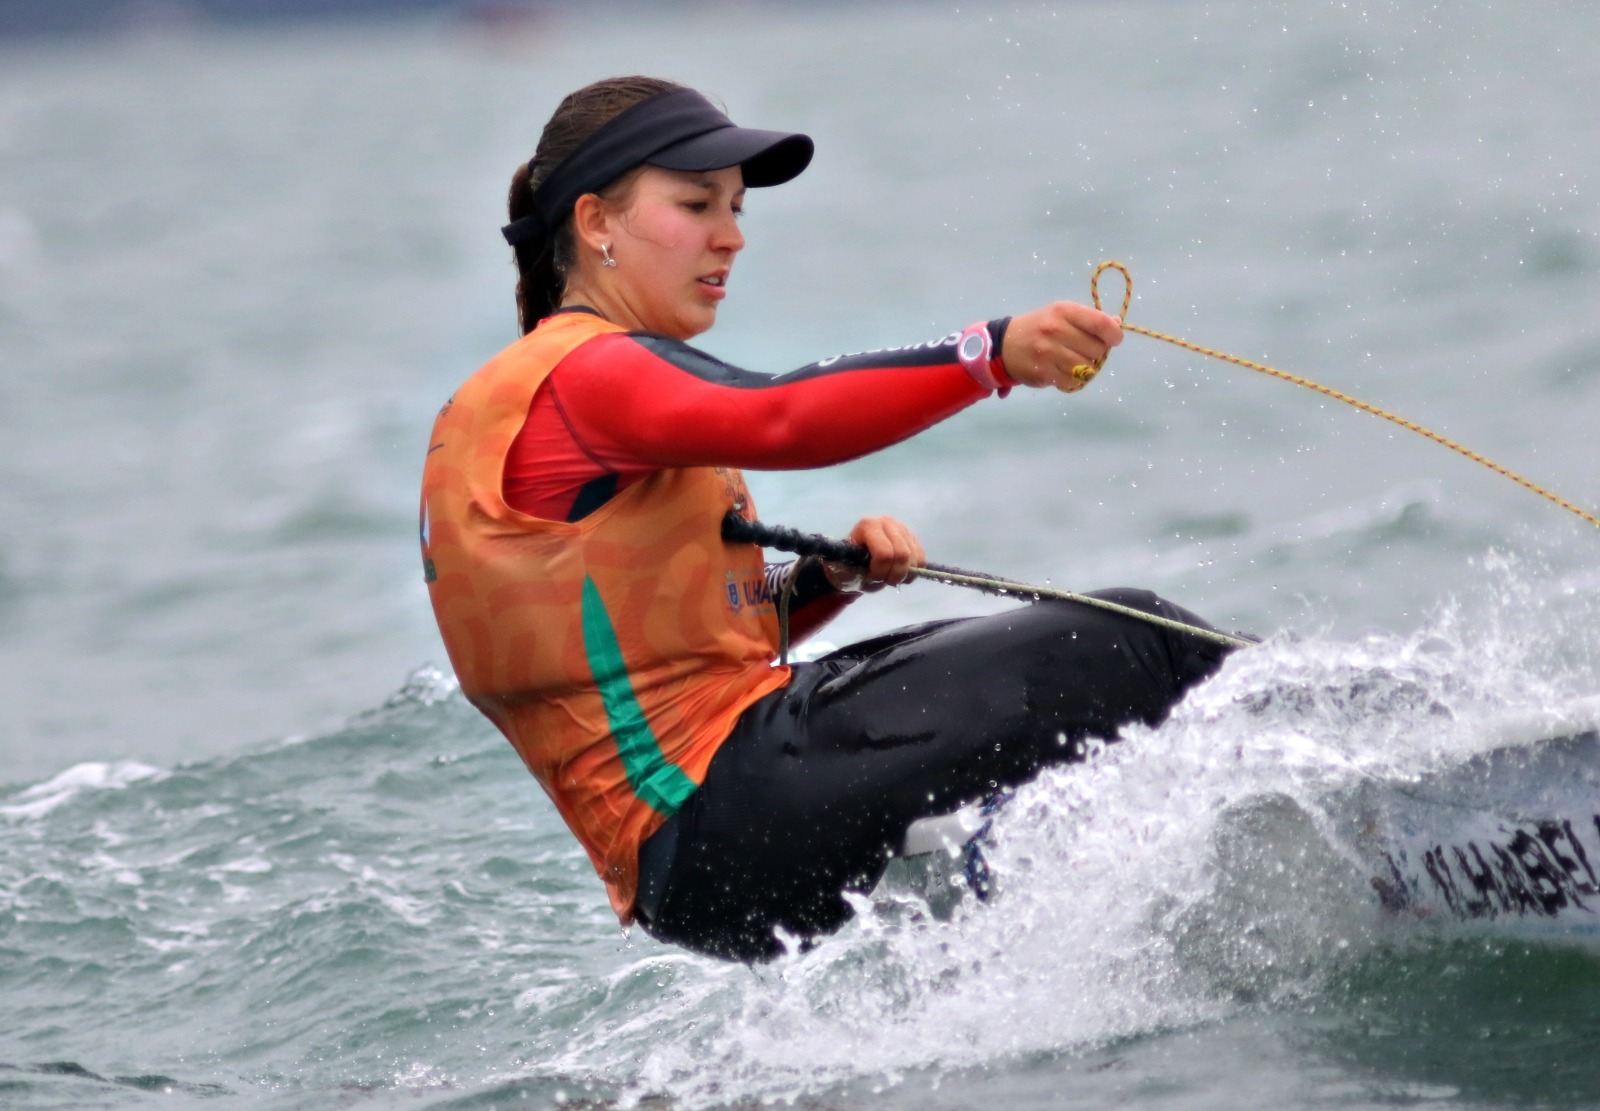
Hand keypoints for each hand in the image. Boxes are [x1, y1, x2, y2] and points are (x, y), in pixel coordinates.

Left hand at [823, 516, 923, 592]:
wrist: (855, 561)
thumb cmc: (847, 565)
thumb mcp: (844, 570)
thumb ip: (856, 571)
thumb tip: (870, 573)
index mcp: (868, 526)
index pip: (884, 553)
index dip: (880, 572)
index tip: (871, 578)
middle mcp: (887, 522)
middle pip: (902, 555)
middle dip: (894, 575)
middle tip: (884, 581)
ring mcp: (902, 528)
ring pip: (915, 558)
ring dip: (904, 574)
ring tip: (891, 577)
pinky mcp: (913, 538)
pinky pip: (922, 559)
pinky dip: (913, 572)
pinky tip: (901, 574)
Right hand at [1001, 301, 1122, 392]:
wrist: (1004, 345)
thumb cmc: (1039, 327)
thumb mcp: (1061, 314)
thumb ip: (1089, 319)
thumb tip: (1116, 325)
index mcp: (1063, 311)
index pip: (1101, 323)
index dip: (1114, 334)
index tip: (1114, 339)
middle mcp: (1055, 330)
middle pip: (1097, 349)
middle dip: (1096, 352)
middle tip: (1083, 350)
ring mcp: (1049, 353)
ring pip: (1087, 367)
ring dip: (1085, 367)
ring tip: (1072, 361)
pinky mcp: (1044, 372)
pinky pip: (1073, 381)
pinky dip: (1073, 379)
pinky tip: (1062, 370)